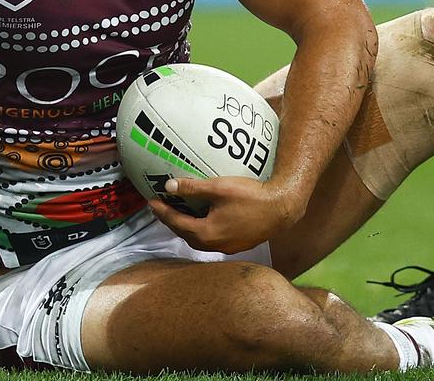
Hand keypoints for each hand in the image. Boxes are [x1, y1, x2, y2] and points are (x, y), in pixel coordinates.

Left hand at [148, 176, 305, 253]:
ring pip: (200, 239)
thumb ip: (192, 188)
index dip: (162, 211)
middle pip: (186, 234)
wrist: (282, 208)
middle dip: (172, 222)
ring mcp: (227, 248)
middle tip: (162, 209)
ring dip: (187, 227)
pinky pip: (213, 239)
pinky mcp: (238, 245)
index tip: (151, 202)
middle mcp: (214, 245)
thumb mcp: (219, 188)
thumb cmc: (251, 196)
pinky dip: (203, 230)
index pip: (176, 222)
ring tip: (181, 214)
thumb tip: (169, 186)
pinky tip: (206, 220)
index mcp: (206, 233)